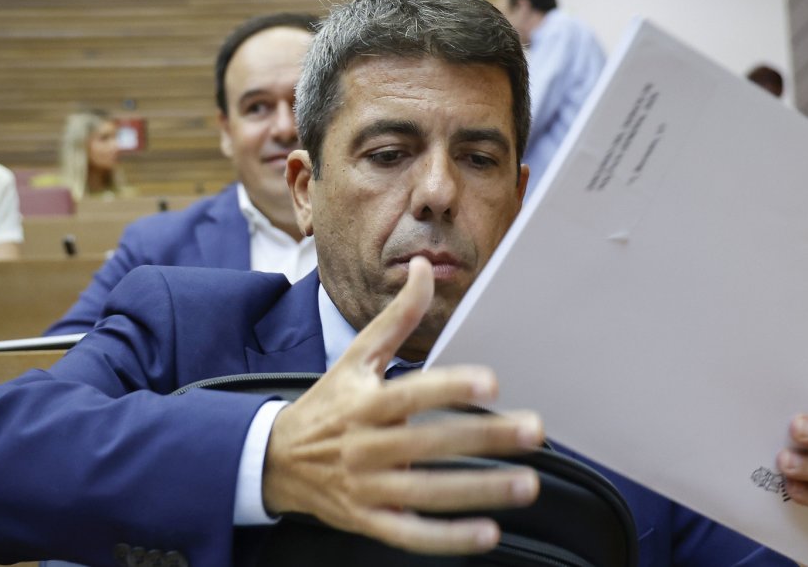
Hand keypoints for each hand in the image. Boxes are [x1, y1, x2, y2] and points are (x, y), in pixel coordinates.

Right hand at [262, 256, 544, 553]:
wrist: (275, 461)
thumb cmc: (329, 404)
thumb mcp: (356, 358)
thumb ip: (397, 317)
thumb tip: (424, 267)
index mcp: (365, 402)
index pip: (411, 393)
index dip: (451, 388)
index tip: (492, 383)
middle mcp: (365, 446)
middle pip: (429, 444)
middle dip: (484, 438)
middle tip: (532, 431)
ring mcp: (366, 488)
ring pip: (427, 494)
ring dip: (480, 491)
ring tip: (527, 484)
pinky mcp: (368, 521)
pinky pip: (411, 534)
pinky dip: (448, 538)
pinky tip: (487, 533)